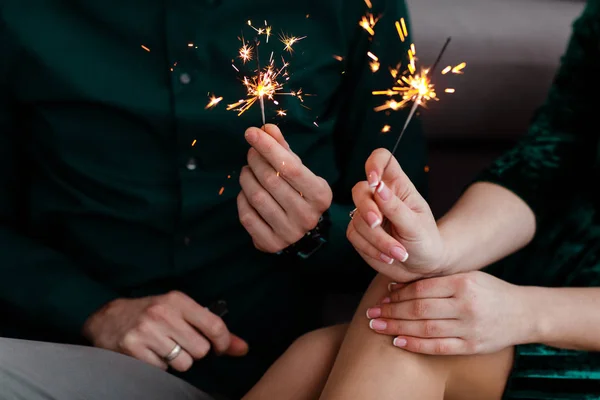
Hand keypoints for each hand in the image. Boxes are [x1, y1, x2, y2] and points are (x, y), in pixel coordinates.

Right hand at [83, 292, 247, 370]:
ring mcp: (147, 331)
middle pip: (201, 350)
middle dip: (194, 352)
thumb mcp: (182, 312)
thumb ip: (213, 329)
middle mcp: (163, 313)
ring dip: (177, 361)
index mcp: (179, 300)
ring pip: (183, 363)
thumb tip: (243, 348)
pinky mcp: (132, 349)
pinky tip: (150, 353)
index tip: (218, 348)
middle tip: (180, 344)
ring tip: (164, 348)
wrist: (108, 317)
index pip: (214, 326)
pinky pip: (162, 370)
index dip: (223, 343)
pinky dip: (159, 366)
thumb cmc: (152, 314)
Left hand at [238, 124, 332, 252]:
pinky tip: (245, 193)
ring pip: (257, 197)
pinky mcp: (271, 243)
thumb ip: (284, 149)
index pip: (290, 167)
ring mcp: (289, 232)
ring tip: (247, 171)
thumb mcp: (300, 170)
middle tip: (251, 153)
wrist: (302, 233)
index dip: (268, 147)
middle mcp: (307, 215)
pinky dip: (242, 199)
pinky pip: (247, 216)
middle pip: (271, 180)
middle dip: (256, 161)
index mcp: (319, 195)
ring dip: (246, 178)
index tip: (251, 132)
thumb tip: (266, 128)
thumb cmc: (300, 193)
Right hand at [347, 148, 445, 281]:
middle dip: (367, 209)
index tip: (373, 180)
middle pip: (360, 189)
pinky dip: (371, 249)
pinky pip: (354, 236)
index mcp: (398, 186)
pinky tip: (387, 256)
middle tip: (377, 223)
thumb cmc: (426, 241)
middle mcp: (379, 196)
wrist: (422, 266)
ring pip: (358, 219)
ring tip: (398, 253)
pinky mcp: (359, 232)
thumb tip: (378, 187)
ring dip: (377, 239)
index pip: (383, 159)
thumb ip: (396, 208)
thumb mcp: (416, 225)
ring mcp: (367, 214)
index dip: (374, 163)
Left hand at [365, 271, 532, 354]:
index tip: (382, 297)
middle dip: (391, 311)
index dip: (398, 294)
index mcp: (463, 283)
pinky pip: (438, 347)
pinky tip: (398, 341)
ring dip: (397, 327)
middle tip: (372, 312)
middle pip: (419, 309)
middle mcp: (466, 305)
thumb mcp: (467, 277)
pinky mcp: (473, 346)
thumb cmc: (490, 292)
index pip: (421, 288)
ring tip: (378, 326)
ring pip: (425, 329)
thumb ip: (436, 281)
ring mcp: (470, 328)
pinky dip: (416, 345)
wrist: (525, 313)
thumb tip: (397, 286)